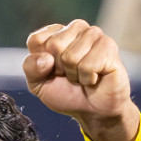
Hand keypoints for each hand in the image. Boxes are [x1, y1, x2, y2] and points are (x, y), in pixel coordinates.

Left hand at [23, 19, 138, 140]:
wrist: (93, 112)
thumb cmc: (67, 94)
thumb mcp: (38, 84)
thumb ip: (31, 68)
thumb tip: (46, 59)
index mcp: (56, 32)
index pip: (36, 40)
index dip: (41, 64)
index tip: (54, 71)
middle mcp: (76, 28)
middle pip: (54, 45)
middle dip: (60, 69)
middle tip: (71, 75)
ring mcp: (94, 35)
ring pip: (71, 56)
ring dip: (75, 74)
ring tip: (84, 76)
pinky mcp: (108, 46)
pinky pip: (88, 65)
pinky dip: (88, 78)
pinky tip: (95, 77)